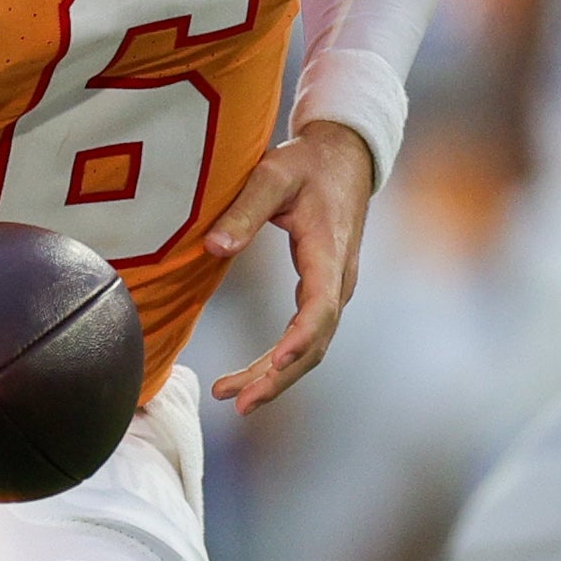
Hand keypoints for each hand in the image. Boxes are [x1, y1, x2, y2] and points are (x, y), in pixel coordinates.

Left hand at [204, 118, 376, 414]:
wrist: (346, 158)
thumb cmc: (308, 164)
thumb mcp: (273, 175)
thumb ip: (244, 210)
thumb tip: (214, 249)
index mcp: (328, 253)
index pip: (321, 306)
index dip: (300, 337)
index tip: (278, 361)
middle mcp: (339, 280)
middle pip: (315, 342)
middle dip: (278, 377)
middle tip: (238, 402)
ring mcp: (335, 289)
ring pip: (311, 347)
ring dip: (275, 376)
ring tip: (232, 396)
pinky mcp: (325, 292)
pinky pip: (307, 337)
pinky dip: (281, 362)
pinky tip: (253, 376)